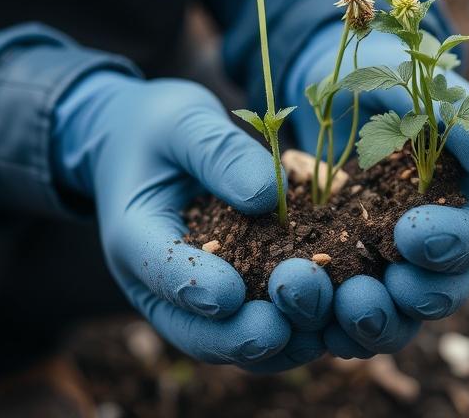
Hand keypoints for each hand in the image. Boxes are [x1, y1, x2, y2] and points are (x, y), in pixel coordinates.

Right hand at [53, 73, 332, 369]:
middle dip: (240, 337)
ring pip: (230, 342)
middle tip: (285, 331)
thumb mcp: (185, 121)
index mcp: (135, 234)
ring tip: (321, 334)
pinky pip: (255, 328)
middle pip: (194, 330)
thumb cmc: (162, 125)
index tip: (233, 295)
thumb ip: (221, 154)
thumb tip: (271, 196)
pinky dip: (291, 333)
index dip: (196, 286)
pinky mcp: (226, 299)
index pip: (161, 269)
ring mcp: (191, 299)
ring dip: (274, 347)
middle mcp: (158, 282)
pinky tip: (333, 322)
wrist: (142, 140)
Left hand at [287, 27, 468, 357]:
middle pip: (441, 292)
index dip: (452, 246)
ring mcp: (381, 265)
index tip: (413, 234)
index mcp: (457, 202)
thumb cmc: (390, 74)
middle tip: (391, 285)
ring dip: (377, 319)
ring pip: (396, 316)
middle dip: (420, 294)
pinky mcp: (339, 275)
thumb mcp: (424, 84)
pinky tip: (314, 324)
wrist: (330, 79)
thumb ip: (466, 121)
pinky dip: (333, 327)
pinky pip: (342, 318)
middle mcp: (426, 244)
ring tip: (349, 304)